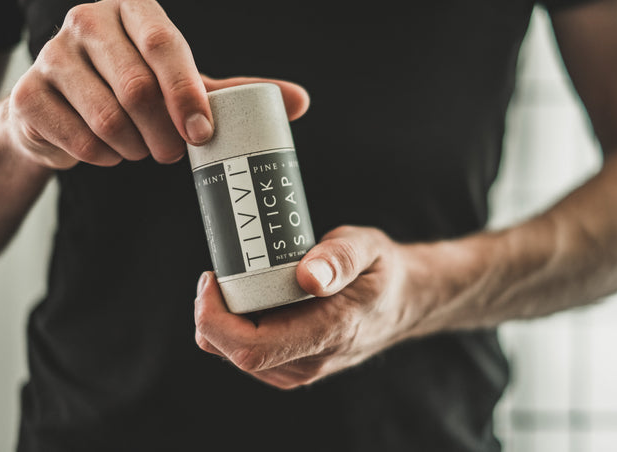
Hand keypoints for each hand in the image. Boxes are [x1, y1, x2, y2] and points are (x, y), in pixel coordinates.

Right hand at [5, 0, 308, 168]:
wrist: (67, 107)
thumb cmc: (137, 88)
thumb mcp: (186, 83)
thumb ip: (235, 91)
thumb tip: (300, 102)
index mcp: (133, 10)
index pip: (165, 46)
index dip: (187, 94)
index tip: (203, 134)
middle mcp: (87, 21)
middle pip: (137, 88)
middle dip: (164, 134)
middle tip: (173, 153)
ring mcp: (51, 55)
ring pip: (108, 119)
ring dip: (136, 149)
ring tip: (143, 148)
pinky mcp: (29, 95)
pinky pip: (79, 141)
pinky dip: (103, 158)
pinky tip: (110, 151)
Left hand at [193, 225, 420, 388]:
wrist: (404, 302)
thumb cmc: (382, 271)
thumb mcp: (369, 248)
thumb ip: (340, 258)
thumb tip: (307, 276)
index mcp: (329, 332)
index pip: (251, 347)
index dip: (216, 317)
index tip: (212, 278)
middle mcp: (312, 361)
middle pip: (234, 352)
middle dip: (212, 314)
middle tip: (219, 273)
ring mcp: (302, 369)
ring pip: (237, 355)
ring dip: (223, 320)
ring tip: (235, 282)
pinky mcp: (294, 367)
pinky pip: (249, 354)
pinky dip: (237, 327)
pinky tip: (250, 300)